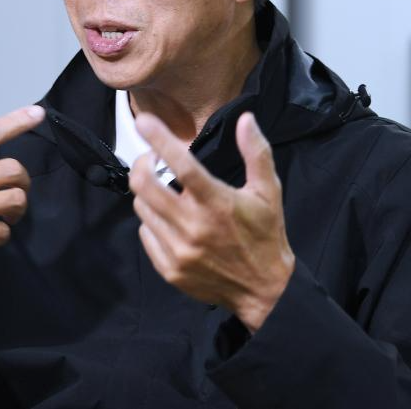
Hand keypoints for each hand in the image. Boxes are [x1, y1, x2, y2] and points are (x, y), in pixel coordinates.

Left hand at [129, 111, 294, 332]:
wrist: (264, 291)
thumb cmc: (266, 235)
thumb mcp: (268, 192)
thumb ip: (256, 152)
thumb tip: (246, 119)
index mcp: (218, 204)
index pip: (182, 166)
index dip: (160, 140)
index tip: (144, 122)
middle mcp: (194, 227)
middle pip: (145, 186)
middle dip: (142, 164)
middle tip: (151, 159)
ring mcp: (179, 250)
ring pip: (142, 208)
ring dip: (148, 193)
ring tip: (165, 191)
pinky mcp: (170, 269)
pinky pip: (146, 234)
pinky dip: (152, 221)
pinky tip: (169, 219)